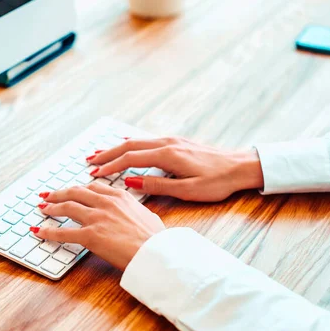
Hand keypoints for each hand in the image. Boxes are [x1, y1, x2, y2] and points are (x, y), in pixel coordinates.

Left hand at [32, 182, 164, 270]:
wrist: (156, 253)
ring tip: (42, 208)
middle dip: (59, 193)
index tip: (71, 190)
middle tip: (48, 195)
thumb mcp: (148, 216)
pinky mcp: (90, 235)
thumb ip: (137, 211)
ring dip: (51, 207)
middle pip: (75, 192)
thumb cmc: (156, 240)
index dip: (78, 189)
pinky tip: (39, 232)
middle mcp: (106, 203)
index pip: (93, 187)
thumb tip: (137, 214)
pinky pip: (63, 233)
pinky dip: (48, 232)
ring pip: (67, 207)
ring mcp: (96, 218)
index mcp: (120, 196)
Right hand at [86, 137, 263, 201]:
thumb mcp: (188, 190)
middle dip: (106, 153)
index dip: (110, 166)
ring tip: (98, 153)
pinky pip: (146, 140)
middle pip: (128, 146)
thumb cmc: (218, 181)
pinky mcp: (177, 142)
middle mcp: (167, 143)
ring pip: (136, 141)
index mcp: (168, 155)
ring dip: (116, 148)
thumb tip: (131, 181)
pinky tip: (124, 145)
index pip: (130, 159)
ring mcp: (172, 140)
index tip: (94, 173)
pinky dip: (130, 144)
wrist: (242, 166)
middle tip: (88, 161)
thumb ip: (158, 185)